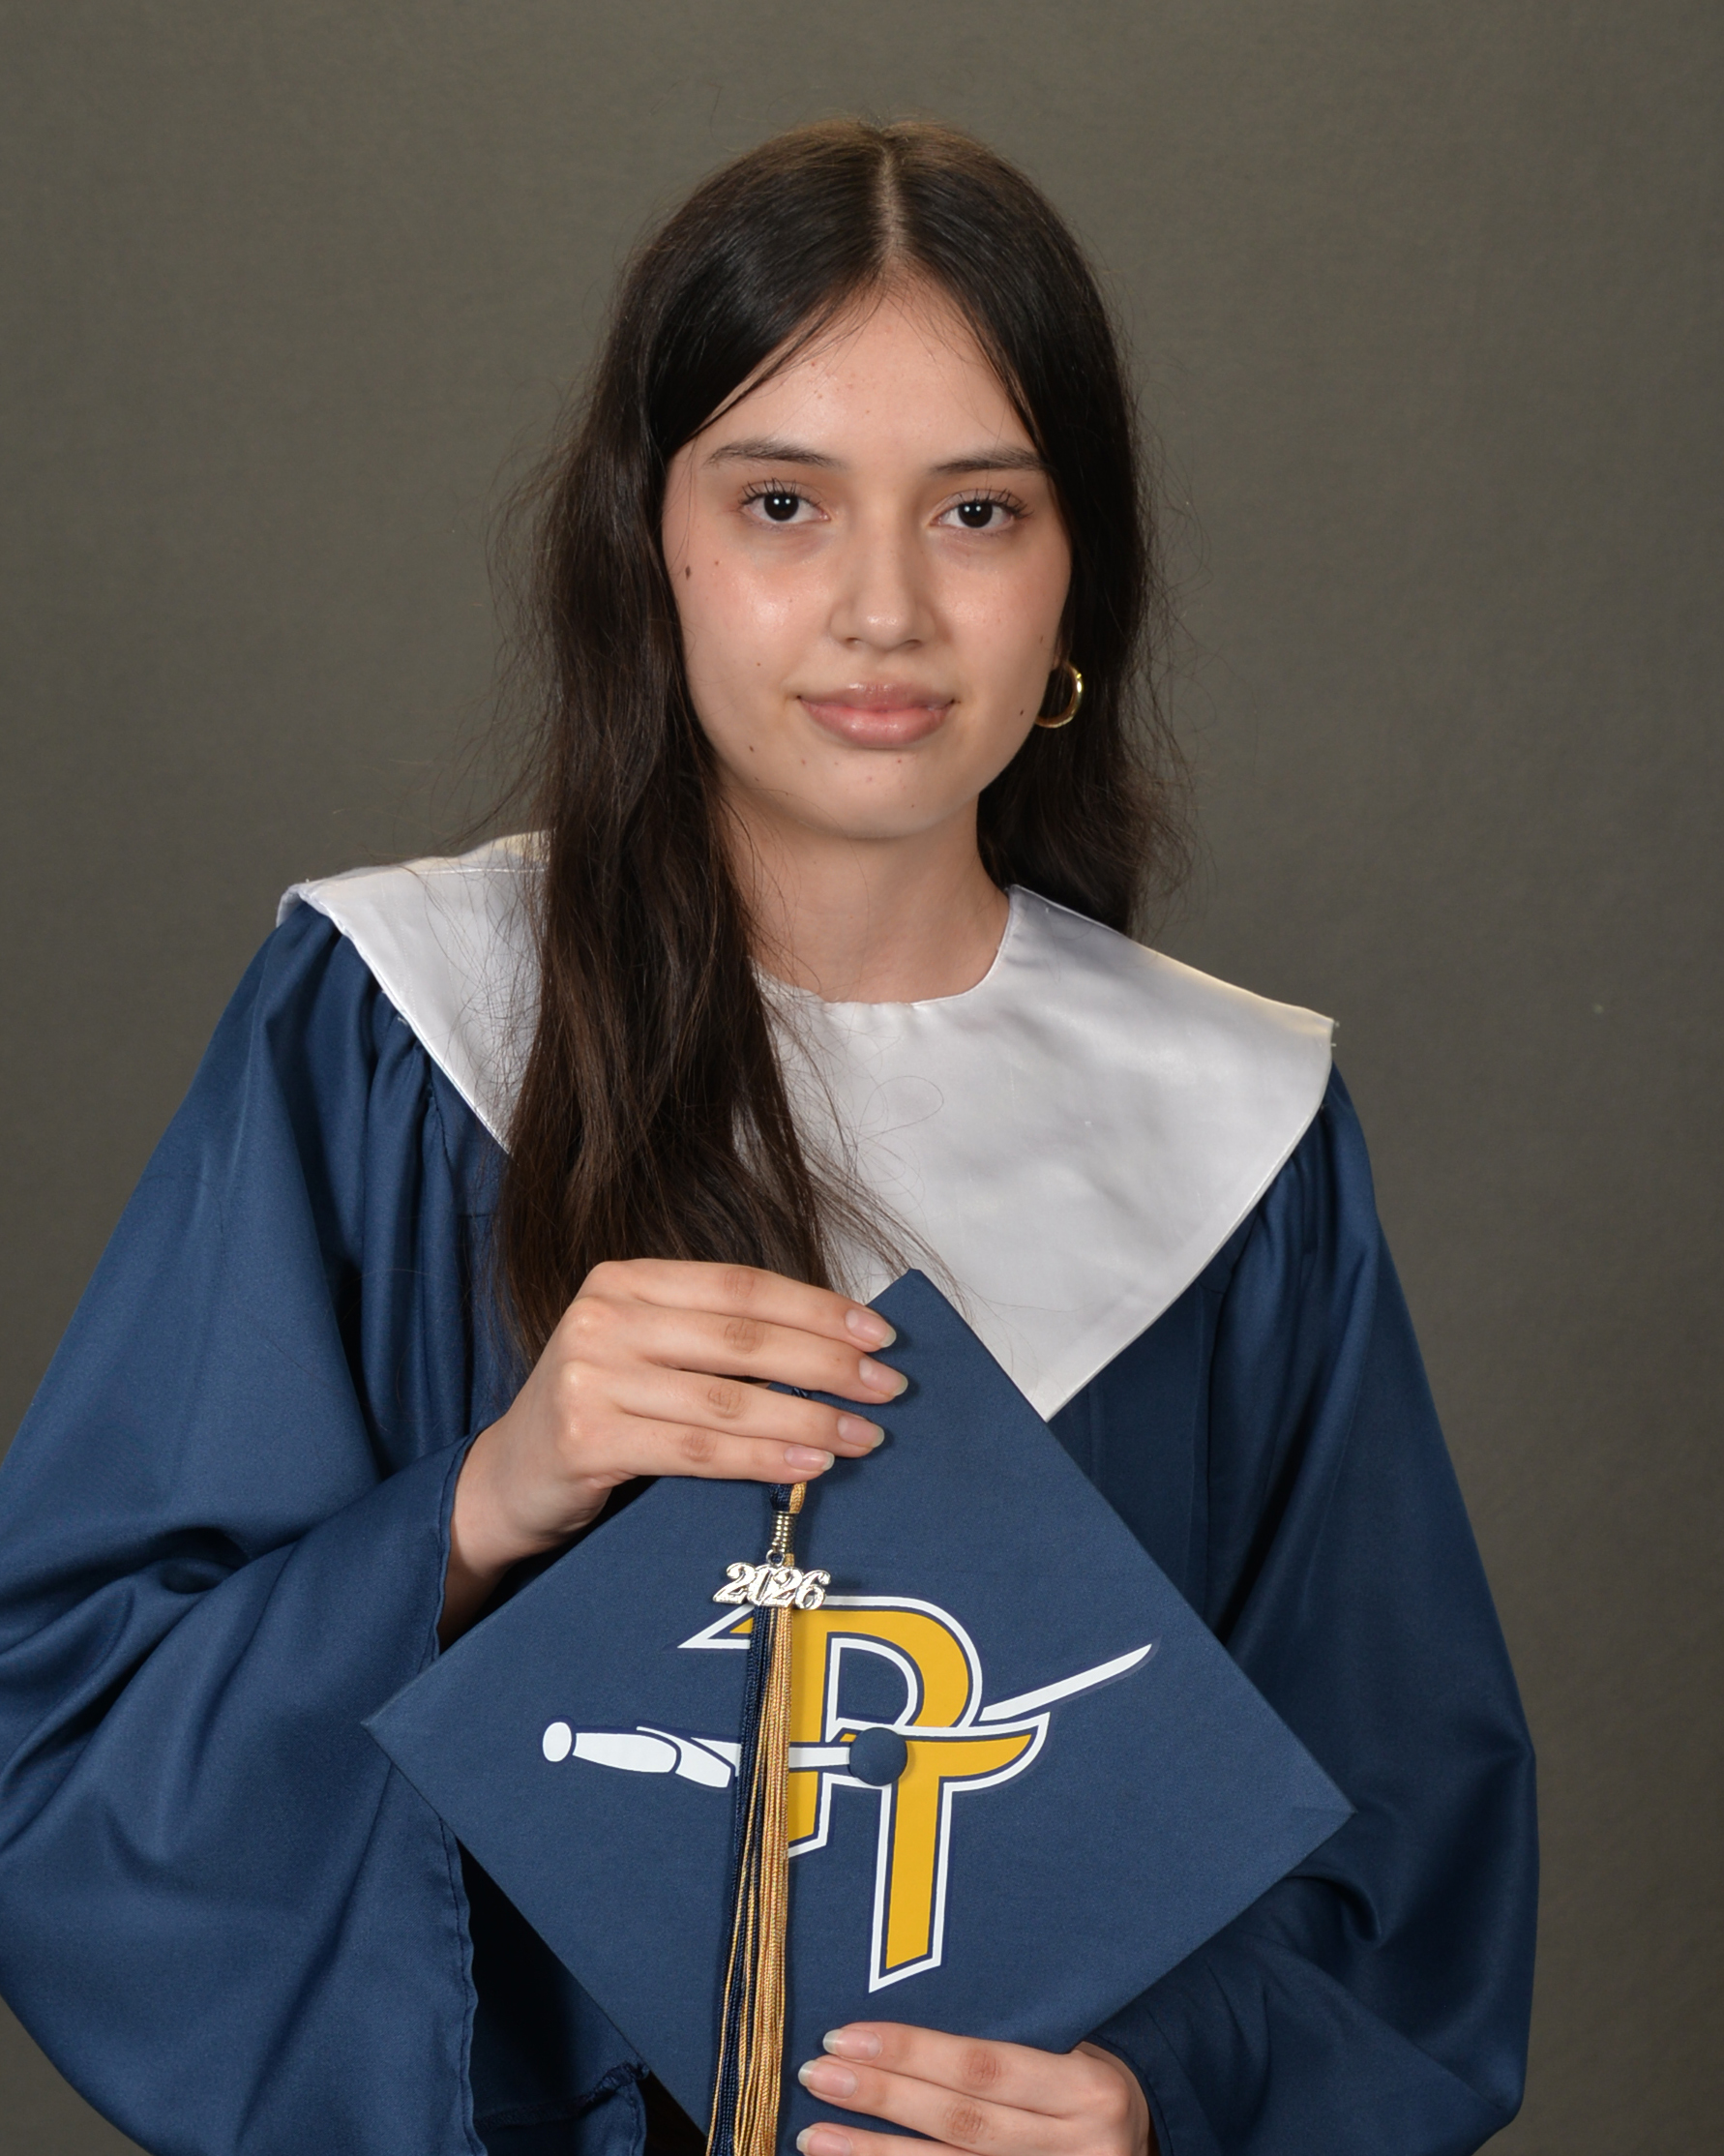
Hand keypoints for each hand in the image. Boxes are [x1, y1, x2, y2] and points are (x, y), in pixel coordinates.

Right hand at [439, 1261, 903, 1638]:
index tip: (877, 1332)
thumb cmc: (601, 1410)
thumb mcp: (647, 1351)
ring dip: (809, 1418)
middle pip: (742, 1340)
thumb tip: (835, 1346)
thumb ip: (716, 1339)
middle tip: (887, 1386)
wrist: (510, 1478)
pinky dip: (764, 1458)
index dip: (817, 1307)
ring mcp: (590, 1376)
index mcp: (625, 1280)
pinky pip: (698, 1450)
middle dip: (827, 1364)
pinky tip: (809, 1463)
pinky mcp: (587, 1438)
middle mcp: (604, 1317)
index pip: (741, 1286)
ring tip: (864, 1434)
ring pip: (728, 1400)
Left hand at [795, 2024, 1154, 2155]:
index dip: (910, 2053)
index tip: (845, 2035)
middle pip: (960, 2124)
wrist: (1146, 2147)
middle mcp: (1077, 2150)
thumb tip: (901, 2029)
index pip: (983, 2068)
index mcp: (1088, 2091)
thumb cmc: (1093, 2085)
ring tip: (814, 2138)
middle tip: (816, 2075)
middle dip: (880, 2100)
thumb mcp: (1074, 2053)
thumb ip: (1009, 2046)